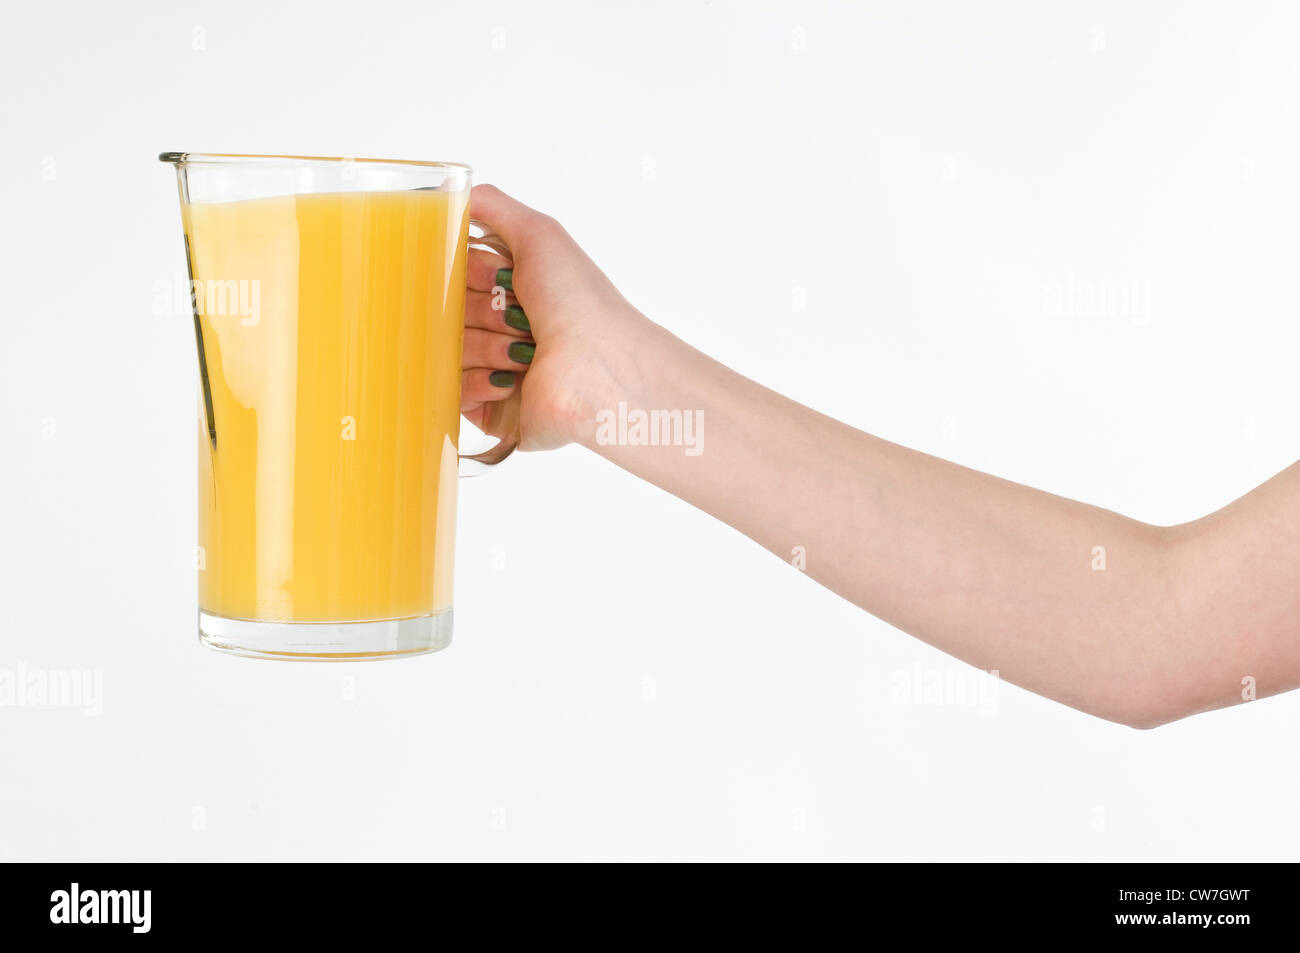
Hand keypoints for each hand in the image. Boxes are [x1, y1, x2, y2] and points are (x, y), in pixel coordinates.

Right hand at [460, 184, 651, 450]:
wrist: (598, 368)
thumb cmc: (578, 301)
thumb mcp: (539, 235)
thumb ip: (491, 206)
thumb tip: (448, 192)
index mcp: (507, 287)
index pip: (453, 273)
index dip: (468, 271)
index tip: (496, 274)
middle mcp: (497, 325)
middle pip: (446, 309)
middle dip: (480, 309)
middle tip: (517, 314)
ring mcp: (490, 367)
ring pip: (446, 349)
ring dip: (484, 345)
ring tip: (524, 351)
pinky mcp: (486, 408)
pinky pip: (450, 391)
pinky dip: (477, 382)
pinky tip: (509, 380)